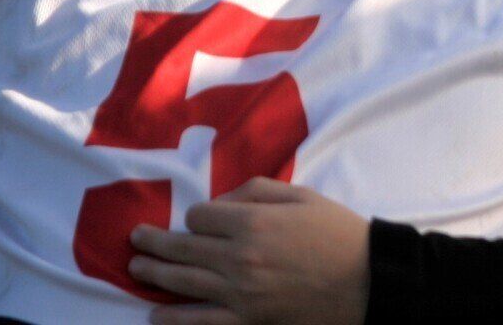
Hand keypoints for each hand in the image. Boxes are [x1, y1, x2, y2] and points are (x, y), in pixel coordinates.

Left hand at [129, 178, 368, 324]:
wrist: (367, 282)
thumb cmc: (337, 234)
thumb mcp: (303, 196)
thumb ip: (257, 191)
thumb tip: (220, 201)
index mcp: (253, 222)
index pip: (200, 216)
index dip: (197, 215)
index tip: (202, 220)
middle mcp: (239, 257)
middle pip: (182, 247)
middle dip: (154, 241)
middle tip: (135, 238)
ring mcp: (239, 294)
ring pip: (183, 281)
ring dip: (153, 273)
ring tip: (135, 268)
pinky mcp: (247, 322)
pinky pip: (200, 321)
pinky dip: (173, 319)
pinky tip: (155, 314)